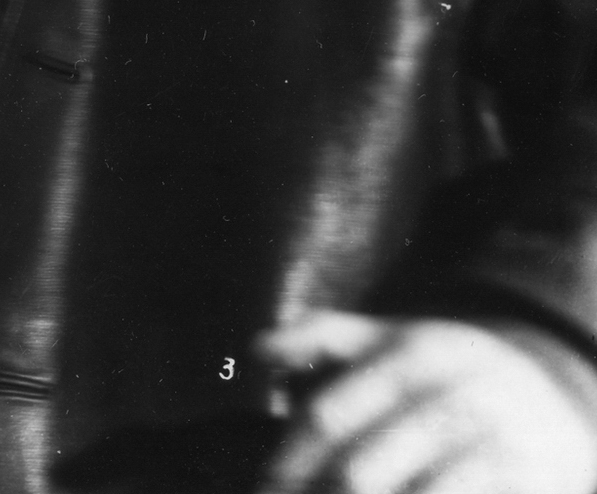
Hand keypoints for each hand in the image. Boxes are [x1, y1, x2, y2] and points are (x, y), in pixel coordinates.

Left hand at [258, 311, 596, 493]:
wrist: (558, 393)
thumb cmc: (451, 367)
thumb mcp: (394, 336)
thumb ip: (324, 337)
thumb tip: (256, 351)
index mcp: (411, 357)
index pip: (329, 415)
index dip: (288, 459)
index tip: (262, 489)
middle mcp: (452, 400)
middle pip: (362, 471)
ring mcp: (492, 448)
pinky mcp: (522, 485)